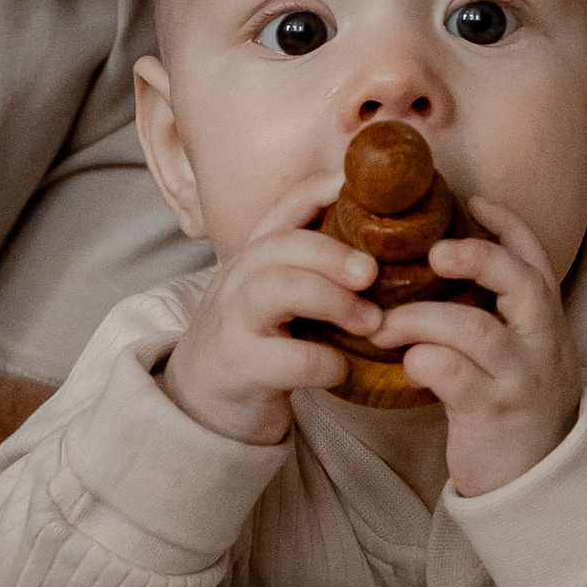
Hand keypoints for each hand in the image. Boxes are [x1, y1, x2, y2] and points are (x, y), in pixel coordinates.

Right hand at [161, 182, 379, 446]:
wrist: (200, 400)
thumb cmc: (256, 341)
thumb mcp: (276, 296)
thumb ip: (314, 269)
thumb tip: (385, 247)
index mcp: (255, 257)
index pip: (285, 209)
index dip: (320, 190)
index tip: (359, 186)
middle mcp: (239, 280)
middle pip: (280, 245)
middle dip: (332, 252)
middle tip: (372, 271)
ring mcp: (233, 322)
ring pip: (277, 289)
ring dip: (332, 300)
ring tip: (371, 321)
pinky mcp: (239, 368)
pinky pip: (287, 358)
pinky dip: (325, 362)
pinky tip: (342, 369)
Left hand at [378, 202, 582, 500]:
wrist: (539, 482)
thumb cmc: (516, 406)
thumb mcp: (524, 353)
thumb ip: (499, 315)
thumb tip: (446, 269)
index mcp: (547, 322)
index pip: (536, 259)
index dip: (507, 225)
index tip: (472, 201)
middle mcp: (542, 344)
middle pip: (521, 282)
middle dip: (477, 257)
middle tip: (434, 251)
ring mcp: (521, 378)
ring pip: (475, 329)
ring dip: (420, 318)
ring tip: (383, 324)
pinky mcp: (492, 413)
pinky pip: (452, 375)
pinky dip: (421, 361)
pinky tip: (405, 364)